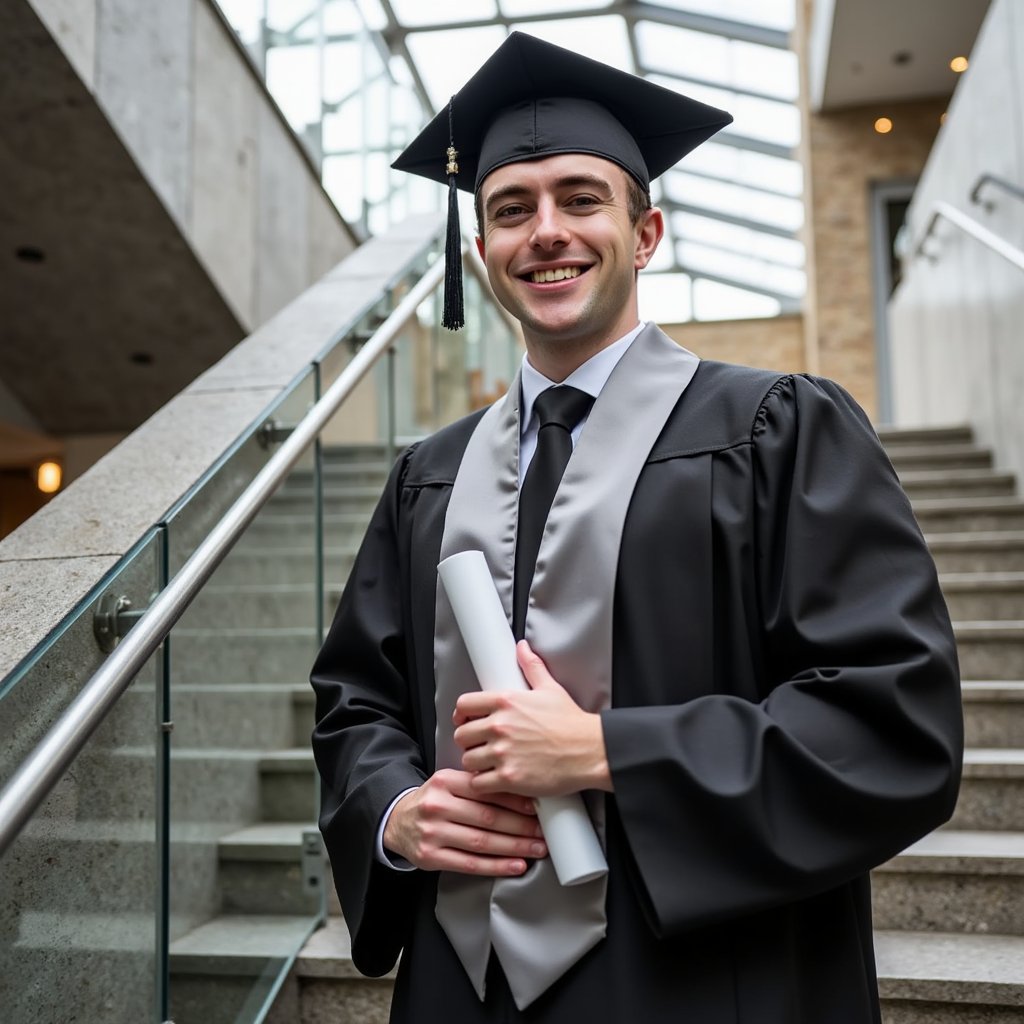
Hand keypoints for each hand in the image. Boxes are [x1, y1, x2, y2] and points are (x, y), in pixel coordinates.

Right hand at [382, 768, 546, 875]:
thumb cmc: (433, 801)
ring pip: (482, 842)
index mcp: (444, 781)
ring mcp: (433, 833)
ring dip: (514, 847)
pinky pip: (470, 864)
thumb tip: (520, 793)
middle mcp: (437, 806)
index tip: (536, 807)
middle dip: (520, 826)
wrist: (397, 821)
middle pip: (487, 818)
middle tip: (542, 831)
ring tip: (536, 849)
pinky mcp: (431, 857)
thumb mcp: (449, 783)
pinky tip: (516, 866)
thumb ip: (476, 786)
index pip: (485, 790)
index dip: (514, 800)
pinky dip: (497, 866)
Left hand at [453, 640, 611, 797]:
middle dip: (469, 741)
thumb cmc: (571, 723)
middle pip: (461, 735)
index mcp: (506, 702)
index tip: (465, 721)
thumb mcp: (550, 688)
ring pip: (468, 760)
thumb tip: (522, 648)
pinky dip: (484, 784)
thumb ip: (531, 667)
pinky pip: (479, 783)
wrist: (590, 751)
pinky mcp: (509, 777)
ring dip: (476, 764)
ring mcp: (503, 753)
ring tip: (489, 763)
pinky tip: (495, 779)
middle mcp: (500, 726)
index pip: (464, 705)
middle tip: (481, 745)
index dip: (462, 715)